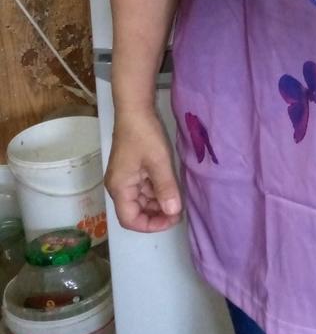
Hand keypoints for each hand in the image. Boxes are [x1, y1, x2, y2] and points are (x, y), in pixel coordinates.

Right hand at [105, 109, 182, 232]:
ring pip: (141, 199)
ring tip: (177, 198)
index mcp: (120, 188)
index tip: (171, 219)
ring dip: (158, 201)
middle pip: (135, 210)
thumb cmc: (144, 135)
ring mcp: (125, 177)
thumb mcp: (159, 162)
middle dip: (156, 213)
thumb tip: (173, 212)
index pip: (130, 219)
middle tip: (178, 209)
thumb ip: (166, 188)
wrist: (135, 109)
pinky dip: (156, 189)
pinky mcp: (132, 168)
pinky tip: (171, 185)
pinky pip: (143, 186)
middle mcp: (119, 186)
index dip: (150, 225)